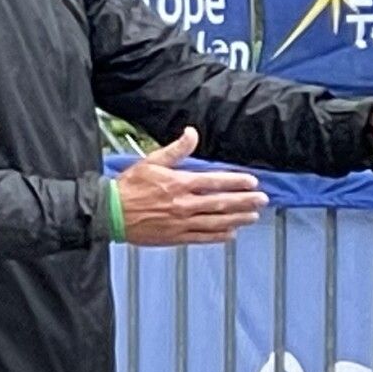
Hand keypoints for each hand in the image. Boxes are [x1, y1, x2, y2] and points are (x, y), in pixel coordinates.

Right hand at [115, 128, 269, 245]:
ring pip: (215, 222)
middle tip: (262, 200)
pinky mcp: (175, 237)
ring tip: (252, 217)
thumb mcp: (152, 161)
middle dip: (244, 201)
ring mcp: (181, 223)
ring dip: (237, 219)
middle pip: (221, 203)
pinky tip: (231, 235)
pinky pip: (202, 238)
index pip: (215, 182)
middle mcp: (184, 205)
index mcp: (179, 184)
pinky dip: (218, 237)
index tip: (252, 182)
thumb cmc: (130, 186)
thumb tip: (192, 133)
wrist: (110, 213)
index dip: (236, 182)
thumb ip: (176, 149)